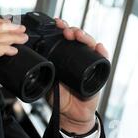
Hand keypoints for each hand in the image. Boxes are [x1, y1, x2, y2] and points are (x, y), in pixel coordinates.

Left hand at [47, 18, 109, 133]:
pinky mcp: (99, 73)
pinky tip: (99, 47)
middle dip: (72, 30)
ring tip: (78, 34)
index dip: (61, 28)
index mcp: (64, 56)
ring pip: (90, 45)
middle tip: (66, 29)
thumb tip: (34, 58)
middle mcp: (77, 57)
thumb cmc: (58, 97)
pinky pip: (103, 60)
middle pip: (78, 38)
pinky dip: (103, 52)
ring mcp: (89, 63)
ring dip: (85, 37)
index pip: (64, 38)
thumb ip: (43, 70)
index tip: (56, 22)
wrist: (70, 114)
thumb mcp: (47, 81)